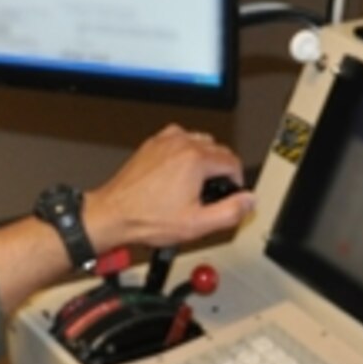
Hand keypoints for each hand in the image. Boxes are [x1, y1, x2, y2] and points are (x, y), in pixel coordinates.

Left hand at [82, 125, 253, 252]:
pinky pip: (179, 139)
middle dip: (222, 169)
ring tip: (199, 182)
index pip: (232, 161)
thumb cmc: (146, 218)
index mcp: (195, 160)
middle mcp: (180, 144)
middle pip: (218, 149)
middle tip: (216, 191)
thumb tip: (248, 201)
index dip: (237, 180)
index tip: (232, 192)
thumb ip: (230, 212)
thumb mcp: (197, 224)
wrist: (113, 214)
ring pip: (199, 141)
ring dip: (205, 158)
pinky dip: (186, 151)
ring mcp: (164, 142)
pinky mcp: (152, 145)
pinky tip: (181, 170)